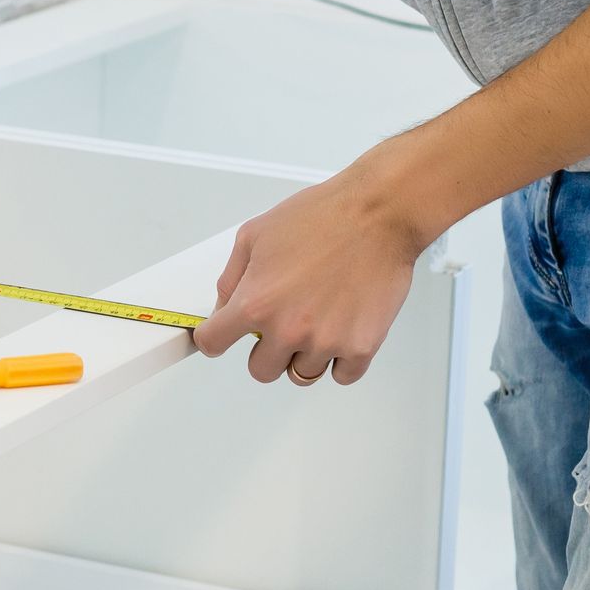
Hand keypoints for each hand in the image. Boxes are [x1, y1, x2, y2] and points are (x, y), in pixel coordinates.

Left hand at [192, 155, 435, 384]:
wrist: (377, 213)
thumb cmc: (320, 217)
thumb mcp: (253, 236)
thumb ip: (231, 279)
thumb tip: (222, 309)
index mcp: (254, 303)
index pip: (212, 344)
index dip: (214, 339)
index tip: (222, 336)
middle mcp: (287, 329)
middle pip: (261, 370)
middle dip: (266, 350)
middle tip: (281, 323)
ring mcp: (326, 342)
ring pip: (302, 374)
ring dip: (304, 355)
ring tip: (316, 320)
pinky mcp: (361, 346)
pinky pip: (342, 375)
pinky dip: (339, 360)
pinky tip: (340, 332)